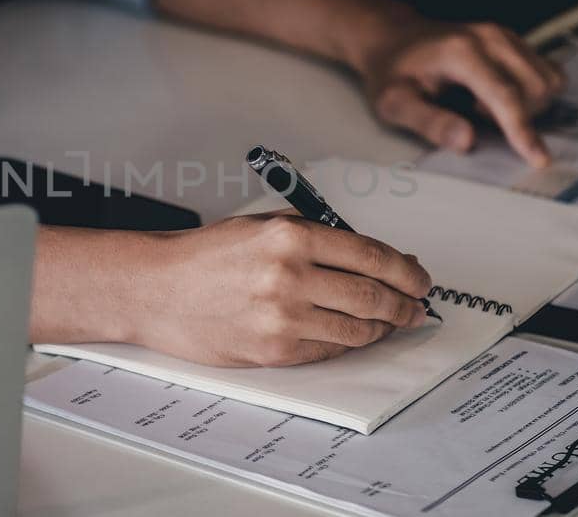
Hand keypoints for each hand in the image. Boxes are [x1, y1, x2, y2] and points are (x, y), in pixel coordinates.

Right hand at [125, 214, 432, 367]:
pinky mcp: (272, 351)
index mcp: (291, 235)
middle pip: (372, 295)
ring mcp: (281, 318)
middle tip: (416, 307)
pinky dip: (347, 345)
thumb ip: (319, 237)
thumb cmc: (209, 255)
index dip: (407, 271)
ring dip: (382, 328)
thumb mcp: (264, 226)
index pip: (373, 255)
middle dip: (404, 304)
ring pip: (356, 329)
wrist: (156, 289)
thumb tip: (379, 259)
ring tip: (390, 323)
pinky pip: (327, 351)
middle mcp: (289, 275)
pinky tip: (353, 335)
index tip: (420, 278)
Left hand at [361, 20, 563, 166]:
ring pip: (548, 81)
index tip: (538, 160)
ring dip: (528, 105)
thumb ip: (430, 123)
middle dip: (518, 116)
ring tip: (484, 104)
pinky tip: (500, 95)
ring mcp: (506, 36)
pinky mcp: (514, 41)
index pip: (505, 96)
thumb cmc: (393, 73)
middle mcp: (491, 38)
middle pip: (535, 89)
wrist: (395, 40)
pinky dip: (534, 93)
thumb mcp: (395, 103)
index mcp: (462, 52)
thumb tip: (467, 141)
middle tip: (474, 113)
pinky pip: (548, 73)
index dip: (523, 131)